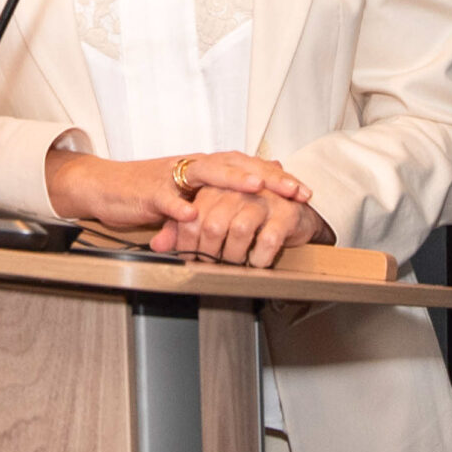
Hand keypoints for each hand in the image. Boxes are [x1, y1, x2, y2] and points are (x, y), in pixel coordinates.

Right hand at [45, 146, 329, 266]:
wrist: (104, 186)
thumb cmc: (148, 191)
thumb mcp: (189, 192)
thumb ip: (219, 191)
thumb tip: (260, 185)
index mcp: (203, 167)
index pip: (246, 166)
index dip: (276, 177)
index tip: (304, 191)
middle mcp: (190, 167)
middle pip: (234, 165)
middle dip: (266, 177)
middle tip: (294, 189)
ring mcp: (169, 177)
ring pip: (204, 173)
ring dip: (231, 179)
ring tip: (255, 187)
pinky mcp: (147, 192)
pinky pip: (165, 198)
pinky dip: (178, 207)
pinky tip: (192, 214)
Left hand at [159, 182, 332, 268]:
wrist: (293, 209)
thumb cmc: (247, 213)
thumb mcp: (211, 216)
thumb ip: (182, 228)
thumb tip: (157, 246)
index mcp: (216, 187)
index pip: (192, 216)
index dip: (186, 243)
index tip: (189, 258)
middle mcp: (238, 190)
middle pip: (212, 224)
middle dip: (209, 252)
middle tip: (211, 265)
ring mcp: (262, 200)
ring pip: (238, 230)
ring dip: (234, 255)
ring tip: (235, 263)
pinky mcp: (285, 213)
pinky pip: (267, 239)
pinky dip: (259, 257)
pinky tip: (257, 261)